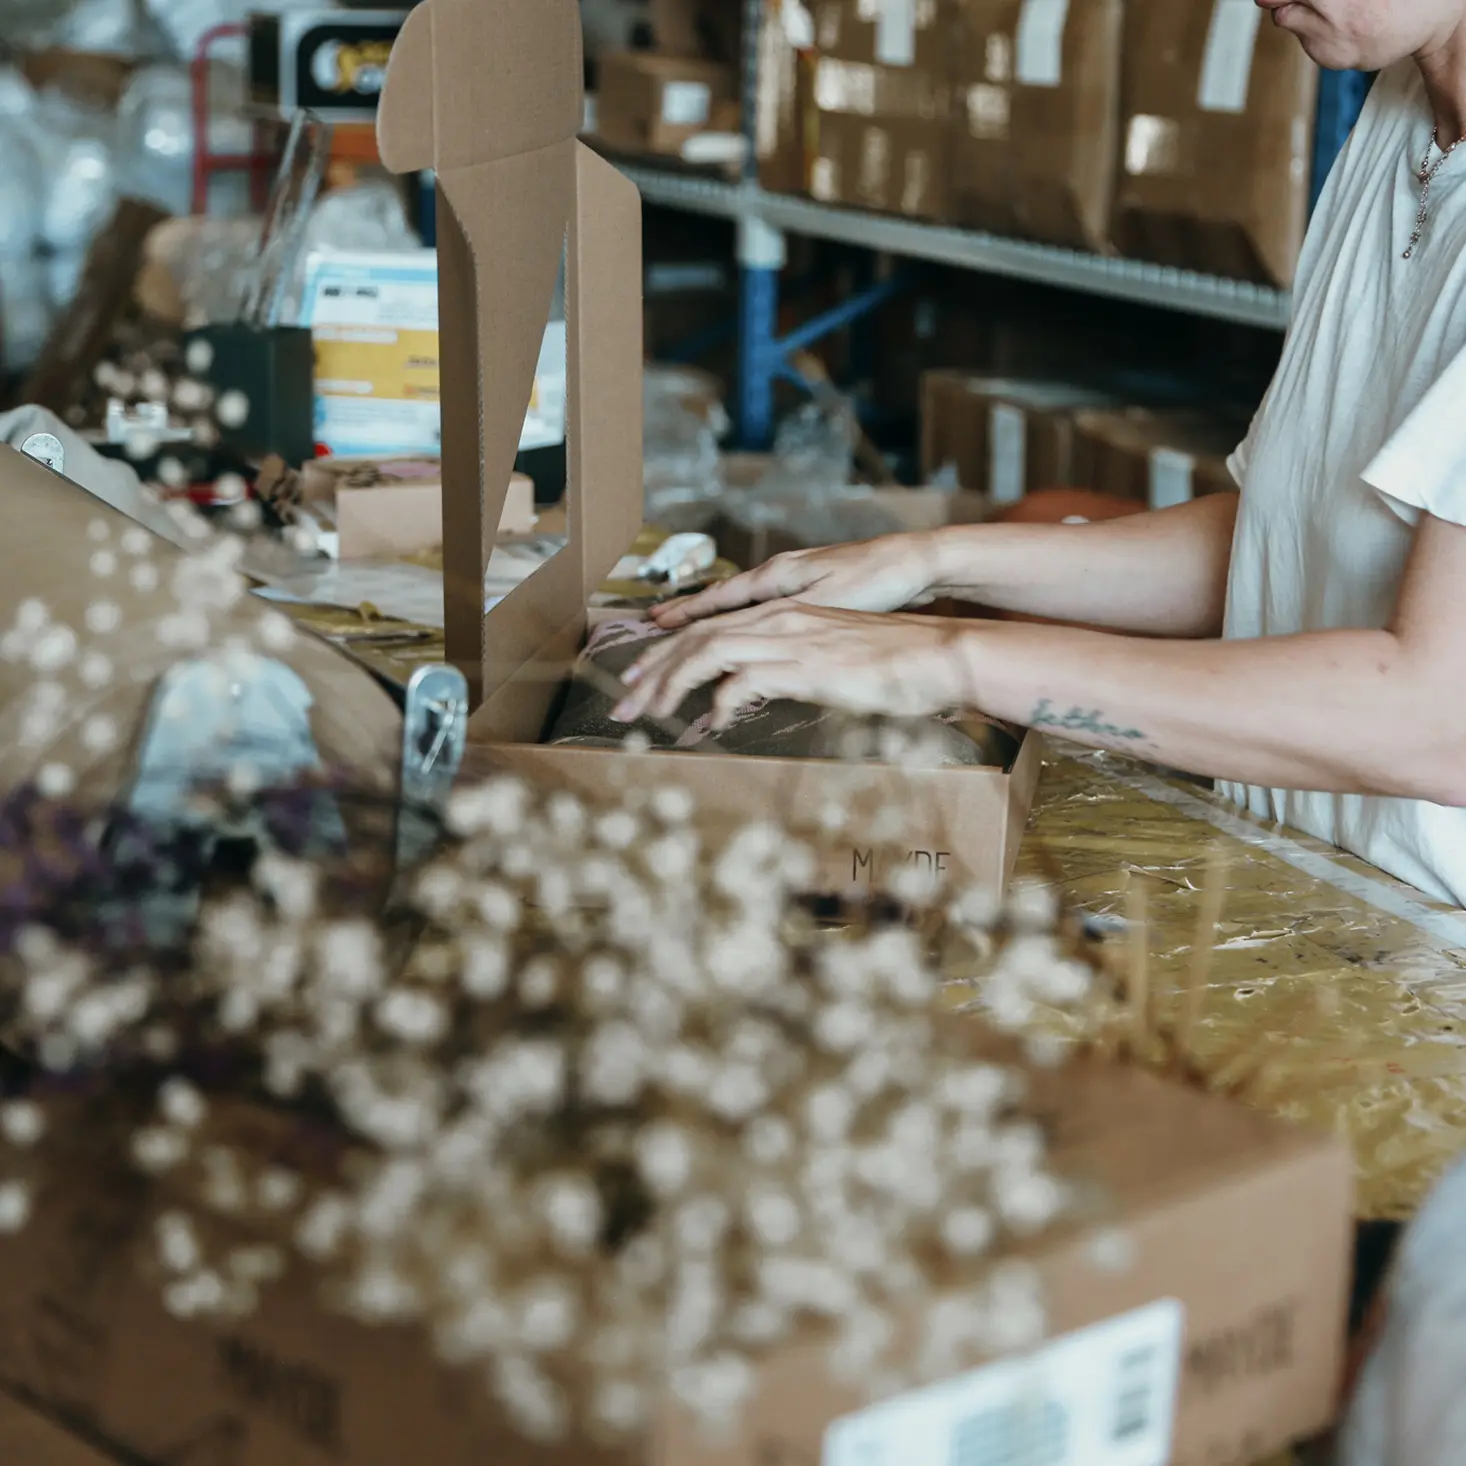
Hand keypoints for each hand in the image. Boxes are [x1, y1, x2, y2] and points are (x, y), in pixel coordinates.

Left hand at [614, 604, 974, 730]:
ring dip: (670, 686)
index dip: (667, 654)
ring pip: (706, 653)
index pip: (708, 628)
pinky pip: (743, 681)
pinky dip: (719, 702)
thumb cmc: (892, 664)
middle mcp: (777, 619)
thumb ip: (793, 669)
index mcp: (782, 615)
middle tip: (623, 706)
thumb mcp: (831, 661)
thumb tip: (765, 690)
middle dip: (652, 672)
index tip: (638, 680)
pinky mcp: (803, 664)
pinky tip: (709, 725)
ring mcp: (788, 638)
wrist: (935, 654)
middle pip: (694, 638)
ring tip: (649, 716)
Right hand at [648, 532, 944, 630]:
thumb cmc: (877, 581)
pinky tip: (731, 627)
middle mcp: (778, 574)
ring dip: (705, 618)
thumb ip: (783, 616)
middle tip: (652, 630)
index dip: (685, 615)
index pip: (718, 599)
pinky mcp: (809, 588)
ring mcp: (792, 578)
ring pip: (736, 602)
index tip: (654, 627)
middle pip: (719, 600)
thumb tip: (738, 633)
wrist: (915, 561)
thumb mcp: (827, 601)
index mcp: (776, 576)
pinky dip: (733, 617)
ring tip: (678, 630)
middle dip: (683, 618)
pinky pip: (756, 605)